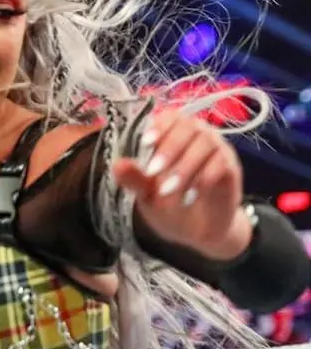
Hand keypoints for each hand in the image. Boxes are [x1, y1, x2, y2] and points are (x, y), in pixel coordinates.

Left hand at [112, 110, 251, 260]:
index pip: (171, 116)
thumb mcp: (146, 192)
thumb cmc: (169, 202)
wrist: (196, 231)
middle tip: (152, 172)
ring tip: (168, 191)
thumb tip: (117, 165)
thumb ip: (133, 178)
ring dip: (184, 167)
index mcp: (176, 135)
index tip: (146, 143)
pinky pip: (222, 164)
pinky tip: (189, 197)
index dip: (160, 125)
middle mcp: (199, 136)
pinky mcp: (232, 170)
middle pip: (189, 126)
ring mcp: (219, 151)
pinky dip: (203, 179)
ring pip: (206, 144)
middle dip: (169, 148)